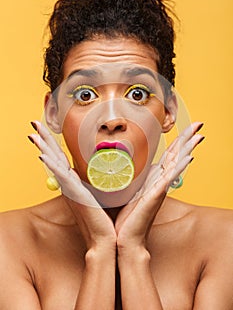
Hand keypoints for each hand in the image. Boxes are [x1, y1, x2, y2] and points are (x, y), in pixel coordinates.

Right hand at [29, 121, 115, 251]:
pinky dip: (51, 165)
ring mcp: (69, 189)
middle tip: (34, 123)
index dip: (52, 143)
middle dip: (44, 139)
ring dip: (43, 147)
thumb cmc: (105, 217)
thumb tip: (102, 168)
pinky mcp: (74, 195)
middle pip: (53, 156)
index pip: (60, 158)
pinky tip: (42, 155)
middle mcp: (68, 184)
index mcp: (74, 183)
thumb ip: (99, 180)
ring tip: (33, 133)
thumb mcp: (102, 193)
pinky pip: (61, 176)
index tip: (45, 128)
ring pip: (53, 163)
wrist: (106, 239)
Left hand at [115, 122, 203, 252]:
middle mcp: (160, 182)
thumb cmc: (124, 217)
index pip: (168, 156)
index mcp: (153, 179)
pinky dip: (180, 166)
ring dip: (188, 148)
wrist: (124, 239)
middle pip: (177, 155)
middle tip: (199, 123)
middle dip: (187, 139)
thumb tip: (116, 163)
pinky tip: (189, 156)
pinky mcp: (156, 195)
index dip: (178, 142)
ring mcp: (160, 188)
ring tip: (199, 134)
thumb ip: (126, 176)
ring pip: (177, 164)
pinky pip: (170, 178)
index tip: (184, 127)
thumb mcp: (125, 190)